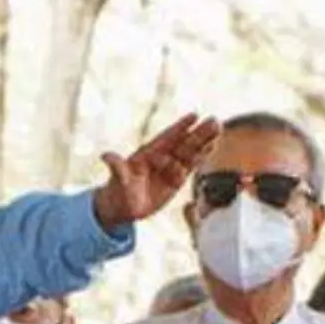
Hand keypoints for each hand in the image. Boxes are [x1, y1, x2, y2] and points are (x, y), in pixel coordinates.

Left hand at [91, 113, 221, 229]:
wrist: (122, 207)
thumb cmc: (117, 191)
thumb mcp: (117, 180)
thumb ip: (116, 167)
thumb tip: (105, 156)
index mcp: (147, 154)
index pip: (167, 138)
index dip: (179, 128)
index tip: (194, 116)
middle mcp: (160, 157)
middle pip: (183, 143)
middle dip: (199, 133)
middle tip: (215, 121)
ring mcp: (169, 167)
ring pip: (190, 152)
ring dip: (204, 142)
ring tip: (219, 129)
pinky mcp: (176, 179)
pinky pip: (191, 166)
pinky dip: (202, 157)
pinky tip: (213, 147)